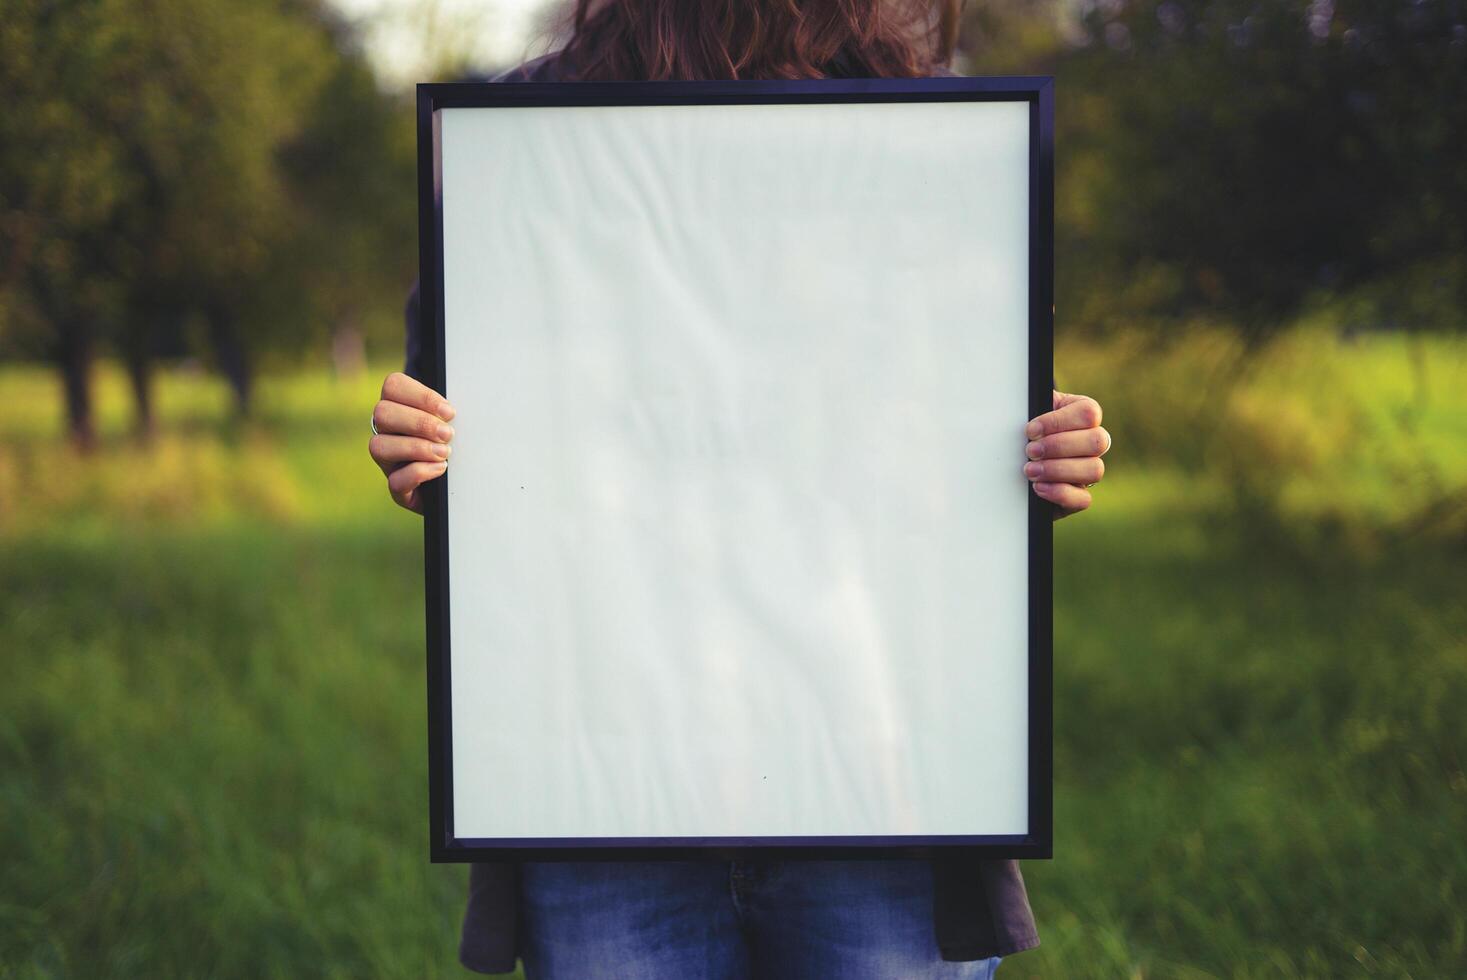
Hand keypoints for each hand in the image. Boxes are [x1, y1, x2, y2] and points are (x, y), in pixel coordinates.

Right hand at [369, 372, 455, 513]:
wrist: (461, 484)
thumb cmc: (459, 444)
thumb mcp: (455, 422)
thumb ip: (448, 411)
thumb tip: (452, 409)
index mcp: (399, 407)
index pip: (392, 386)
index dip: (420, 396)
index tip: (449, 412)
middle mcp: (386, 432)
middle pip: (382, 413)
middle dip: (419, 423)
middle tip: (448, 434)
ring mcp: (388, 461)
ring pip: (379, 446)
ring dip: (417, 447)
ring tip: (445, 453)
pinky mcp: (397, 489)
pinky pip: (395, 480)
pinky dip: (419, 472)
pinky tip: (440, 468)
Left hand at [1024, 390, 1108, 518]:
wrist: (1014, 460)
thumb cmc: (1024, 431)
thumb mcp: (1027, 411)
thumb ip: (1031, 405)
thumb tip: (1021, 402)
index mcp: (1082, 414)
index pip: (1088, 413)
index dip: (1059, 422)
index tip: (1031, 430)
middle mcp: (1093, 442)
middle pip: (1097, 442)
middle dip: (1058, 446)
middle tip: (1030, 450)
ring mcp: (1089, 470)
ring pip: (1095, 470)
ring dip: (1058, 470)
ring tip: (1030, 470)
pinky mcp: (1079, 496)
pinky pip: (1084, 499)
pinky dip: (1060, 493)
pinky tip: (1038, 487)